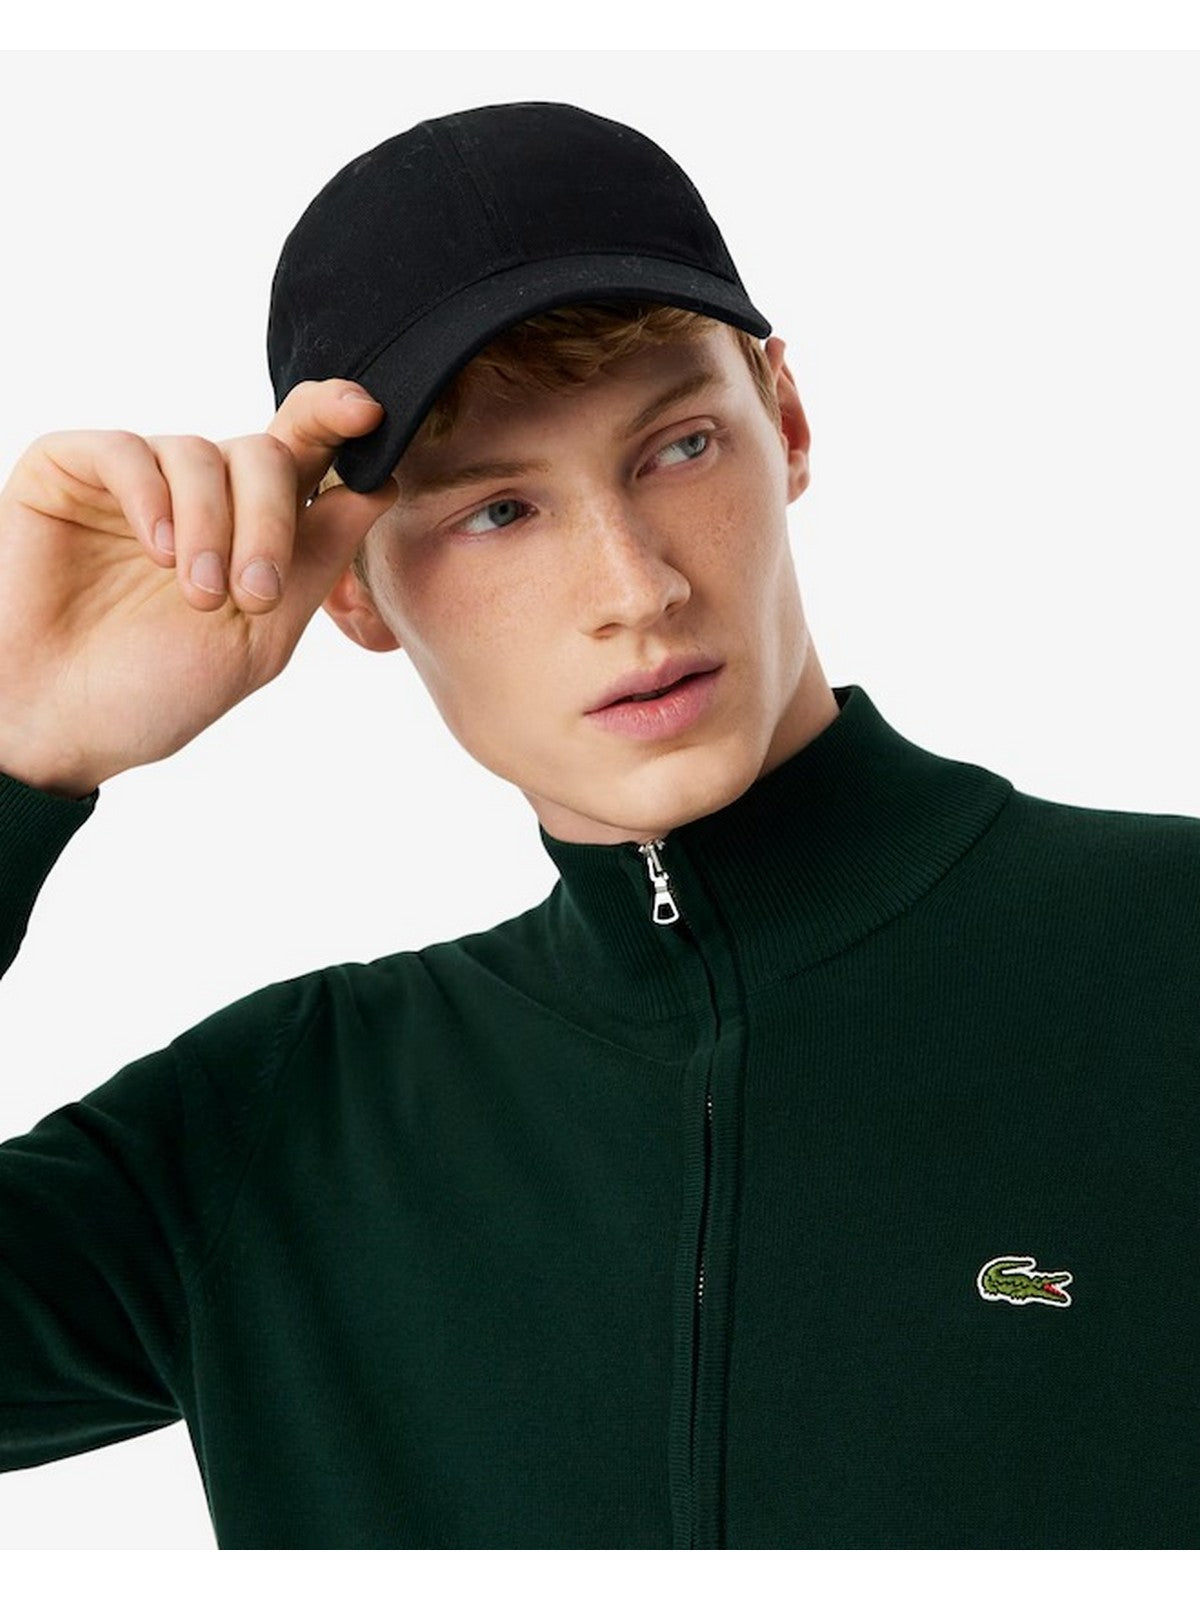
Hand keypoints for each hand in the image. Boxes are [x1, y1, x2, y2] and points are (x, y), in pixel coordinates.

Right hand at [0, 379, 397, 797]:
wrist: (61, 727)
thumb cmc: (156, 691)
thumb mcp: (262, 634)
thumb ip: (317, 558)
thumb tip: (378, 486)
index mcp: (252, 527)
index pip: (304, 451)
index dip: (338, 420)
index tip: (368, 414)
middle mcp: (198, 494)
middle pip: (264, 453)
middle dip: (271, 520)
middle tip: (254, 595)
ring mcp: (135, 479)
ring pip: (200, 452)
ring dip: (212, 526)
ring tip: (198, 594)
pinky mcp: (68, 470)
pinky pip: (127, 451)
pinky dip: (152, 498)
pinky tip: (157, 552)